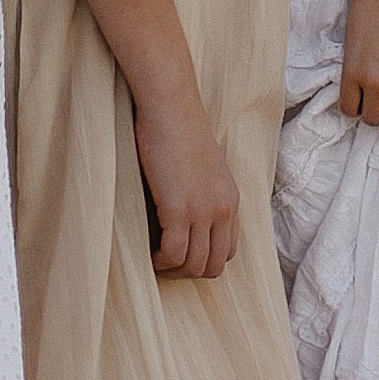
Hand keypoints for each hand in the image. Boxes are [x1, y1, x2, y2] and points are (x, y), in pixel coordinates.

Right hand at [133, 90, 239, 278]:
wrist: (170, 107)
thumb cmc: (178, 130)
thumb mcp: (203, 167)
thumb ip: (202, 192)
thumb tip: (184, 212)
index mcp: (231, 200)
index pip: (228, 251)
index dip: (202, 259)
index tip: (179, 254)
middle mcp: (223, 209)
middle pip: (213, 266)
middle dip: (187, 272)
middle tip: (163, 263)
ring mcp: (204, 211)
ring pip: (194, 265)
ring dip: (171, 269)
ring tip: (153, 260)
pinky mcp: (180, 209)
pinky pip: (173, 254)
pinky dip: (159, 261)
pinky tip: (147, 253)